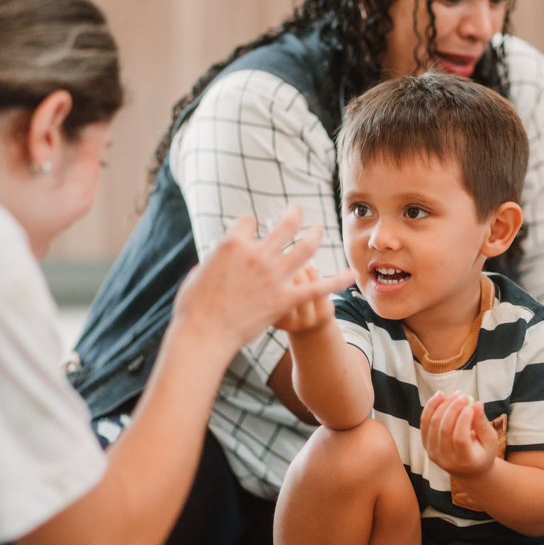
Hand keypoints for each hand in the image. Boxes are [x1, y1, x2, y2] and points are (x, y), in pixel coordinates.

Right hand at [174, 206, 353, 353]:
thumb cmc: (192, 307)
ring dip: (316, 235)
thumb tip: (221, 255)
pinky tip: (350, 275)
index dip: (250, 225)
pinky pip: (317, 288)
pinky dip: (336, 281)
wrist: (202, 335)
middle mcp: (257, 255)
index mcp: (232, 244)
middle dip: (294, 213)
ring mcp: (273, 277)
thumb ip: (215, 259)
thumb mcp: (198, 272)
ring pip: (305, 248)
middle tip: (297, 209)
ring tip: (320, 230)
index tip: (251, 231)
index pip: (249, 221)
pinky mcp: (284, 299)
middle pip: (285, 225)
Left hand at [421, 391, 497, 478]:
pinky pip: (424, 423)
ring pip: (432, 423)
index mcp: (464, 461)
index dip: (464, 420)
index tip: (471, 404)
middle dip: (453, 408)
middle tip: (463, 395)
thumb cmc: (483, 453)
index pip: (459, 438)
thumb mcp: (490, 441)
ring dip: (443, 405)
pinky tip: (440, 395)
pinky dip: (431, 407)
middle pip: (444, 429)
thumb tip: (477, 404)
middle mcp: (445, 459)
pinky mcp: (426, 445)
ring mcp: (433, 452)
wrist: (469, 470)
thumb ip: (483, 424)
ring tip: (456, 394)